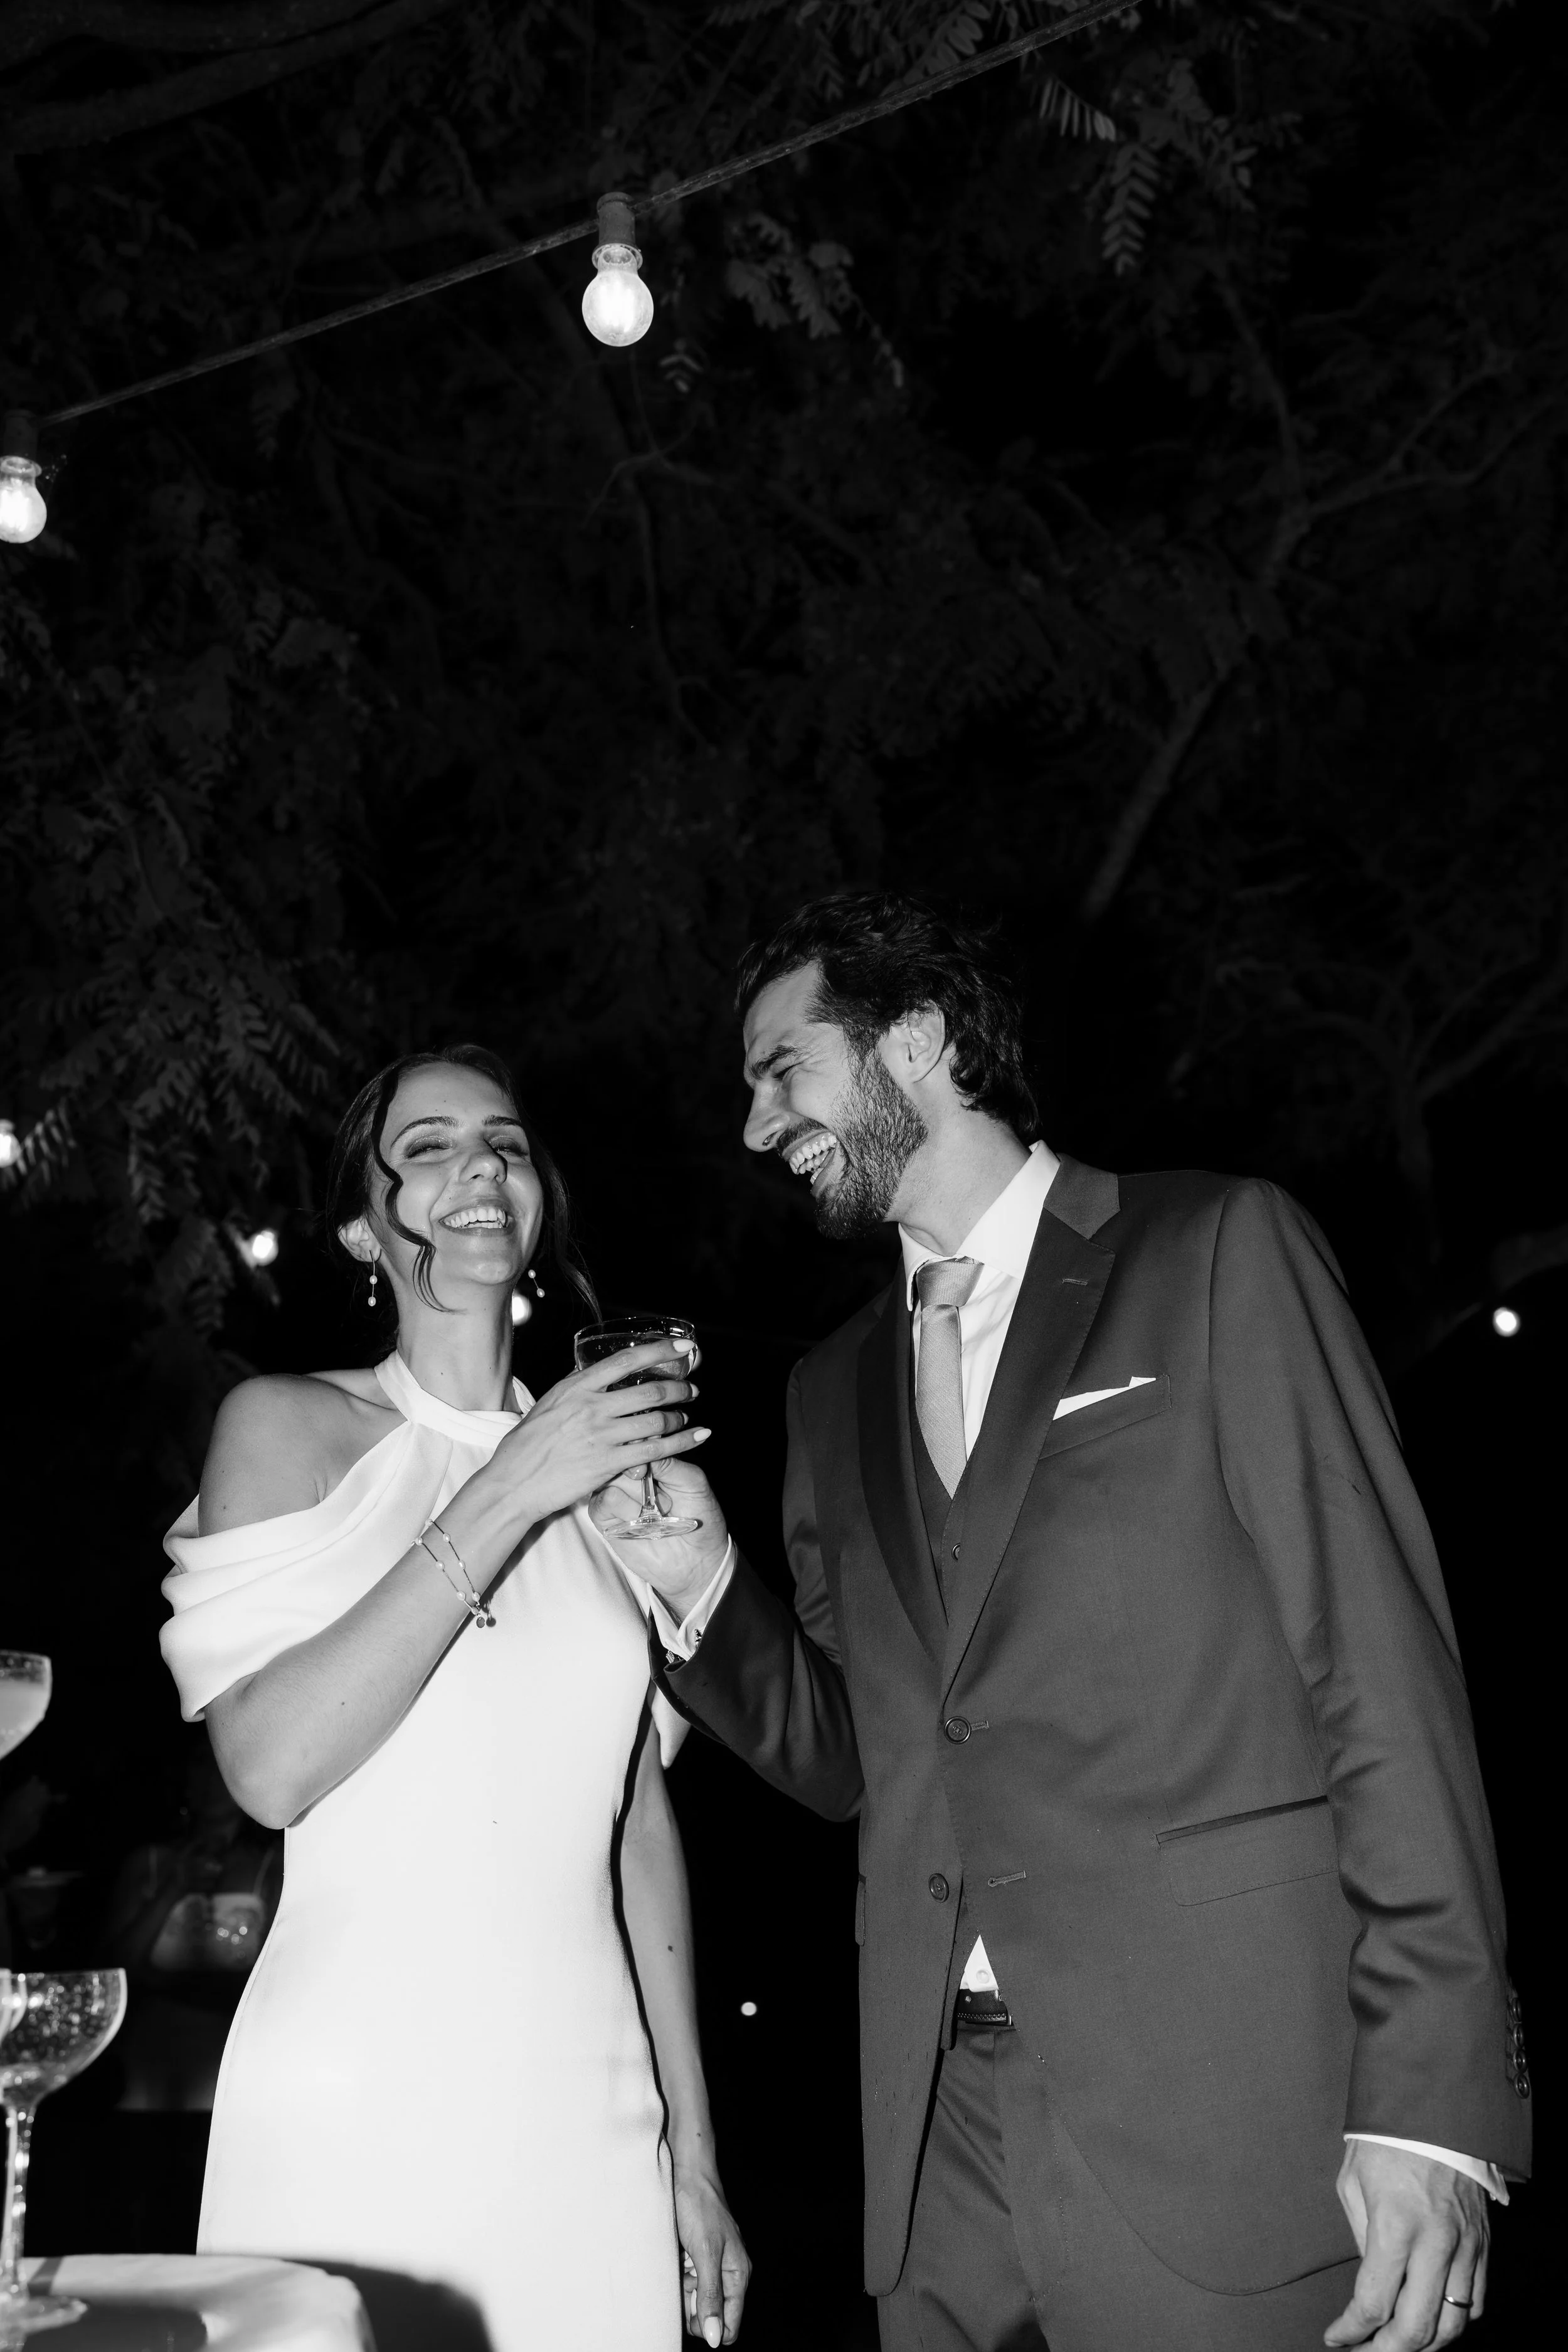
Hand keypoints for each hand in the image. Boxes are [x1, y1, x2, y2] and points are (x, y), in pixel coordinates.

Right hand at [474, 1340, 707, 1532]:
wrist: (513, 1484)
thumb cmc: (525, 1447)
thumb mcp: (548, 1405)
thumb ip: (575, 1389)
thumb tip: (593, 1373)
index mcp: (576, 1388)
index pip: (625, 1360)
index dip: (659, 1351)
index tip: (682, 1348)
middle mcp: (591, 1407)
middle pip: (649, 1390)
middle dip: (678, 1387)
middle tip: (690, 1388)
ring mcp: (601, 1436)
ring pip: (655, 1420)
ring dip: (678, 1417)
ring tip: (685, 1416)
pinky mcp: (608, 1464)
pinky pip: (655, 1451)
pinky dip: (681, 1442)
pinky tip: (697, 1436)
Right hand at [590, 1455, 729, 1619]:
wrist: (696, 1560)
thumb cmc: (699, 1518)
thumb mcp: (693, 1482)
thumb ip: (670, 1462)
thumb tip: (646, 1444)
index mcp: (653, 1460)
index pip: (638, 1437)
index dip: (642, 1439)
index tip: (651, 1447)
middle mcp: (631, 1474)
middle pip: (619, 1453)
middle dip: (636, 1466)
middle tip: (647, 1478)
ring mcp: (616, 1493)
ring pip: (610, 1475)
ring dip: (635, 1491)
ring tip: (656, 1508)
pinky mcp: (606, 1516)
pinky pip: (604, 1500)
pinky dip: (625, 1507)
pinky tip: (640, 1518)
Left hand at [675, 2165, 749, 2344]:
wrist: (687, 2172)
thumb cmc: (698, 2206)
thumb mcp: (705, 2253)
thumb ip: (711, 2295)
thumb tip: (715, 2338)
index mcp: (738, 2275)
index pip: (729, 2327)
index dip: (709, 2329)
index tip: (690, 2313)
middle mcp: (728, 2274)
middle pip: (711, 2315)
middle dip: (693, 2308)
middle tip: (681, 2282)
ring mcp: (713, 2265)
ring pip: (697, 2300)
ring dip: (683, 2291)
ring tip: (678, 2265)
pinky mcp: (698, 2257)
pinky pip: (688, 2282)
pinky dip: (679, 2277)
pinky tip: (675, 2259)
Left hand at [1325, 2143, 1489, 2348]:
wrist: (1436, 2106)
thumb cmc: (1386, 2139)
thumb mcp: (1352, 2183)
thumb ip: (1361, 2238)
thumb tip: (1371, 2281)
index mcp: (1395, 2225)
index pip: (1374, 2303)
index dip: (1351, 2331)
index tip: (1336, 2337)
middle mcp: (1435, 2242)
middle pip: (1417, 2328)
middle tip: (1365, 2351)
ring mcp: (1465, 2246)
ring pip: (1452, 2324)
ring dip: (1423, 2345)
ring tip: (1396, 2343)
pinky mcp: (1483, 2244)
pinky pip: (1476, 2301)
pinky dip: (1454, 2321)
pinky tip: (1433, 2319)